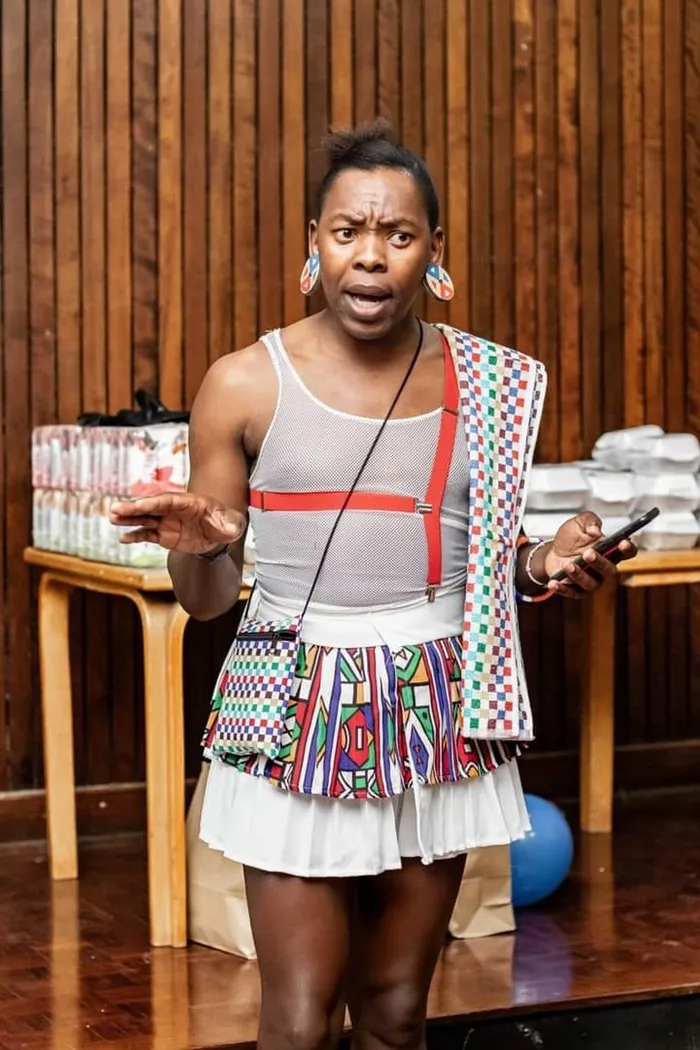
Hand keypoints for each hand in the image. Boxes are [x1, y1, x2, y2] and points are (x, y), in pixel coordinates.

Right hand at [109, 492, 245, 555]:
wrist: (221, 534)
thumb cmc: (227, 523)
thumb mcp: (232, 523)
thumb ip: (230, 524)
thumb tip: (230, 529)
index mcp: (188, 502)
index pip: (167, 500)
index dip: (153, 503)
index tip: (139, 505)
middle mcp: (174, 510)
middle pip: (151, 507)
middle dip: (134, 508)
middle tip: (115, 509)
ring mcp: (167, 522)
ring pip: (145, 519)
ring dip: (129, 519)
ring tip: (113, 518)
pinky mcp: (164, 534)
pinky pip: (147, 535)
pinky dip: (136, 536)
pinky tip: (123, 538)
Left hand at [543, 511, 635, 599]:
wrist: (553, 551)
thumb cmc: (571, 538)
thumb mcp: (579, 523)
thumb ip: (589, 521)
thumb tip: (594, 530)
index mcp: (610, 551)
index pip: (627, 552)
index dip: (628, 549)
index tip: (622, 543)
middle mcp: (604, 568)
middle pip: (609, 570)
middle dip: (599, 562)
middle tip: (588, 553)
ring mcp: (592, 581)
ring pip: (591, 583)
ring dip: (580, 575)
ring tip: (568, 565)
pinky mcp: (577, 590)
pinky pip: (572, 592)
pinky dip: (563, 588)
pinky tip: (554, 582)